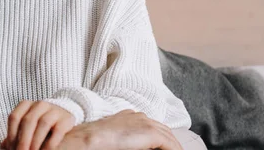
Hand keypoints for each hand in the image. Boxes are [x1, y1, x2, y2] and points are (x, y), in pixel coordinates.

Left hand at [0, 100, 74, 149]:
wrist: (64, 115)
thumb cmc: (40, 123)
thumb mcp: (27, 125)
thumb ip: (16, 134)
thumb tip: (3, 146)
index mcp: (27, 105)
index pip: (15, 117)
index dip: (11, 134)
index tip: (11, 148)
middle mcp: (40, 104)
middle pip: (28, 121)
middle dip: (23, 140)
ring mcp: (54, 110)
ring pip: (43, 124)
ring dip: (35, 141)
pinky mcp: (66, 119)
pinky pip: (57, 131)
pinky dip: (50, 144)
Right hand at [57, 110, 181, 149]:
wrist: (90, 138)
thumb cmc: (96, 140)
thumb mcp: (115, 138)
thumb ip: (127, 140)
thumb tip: (133, 145)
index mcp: (130, 117)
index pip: (152, 127)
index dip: (160, 139)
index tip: (162, 149)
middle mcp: (139, 116)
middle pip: (163, 130)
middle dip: (170, 143)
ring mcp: (145, 122)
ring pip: (168, 136)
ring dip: (173, 147)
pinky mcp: (150, 132)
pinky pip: (170, 145)